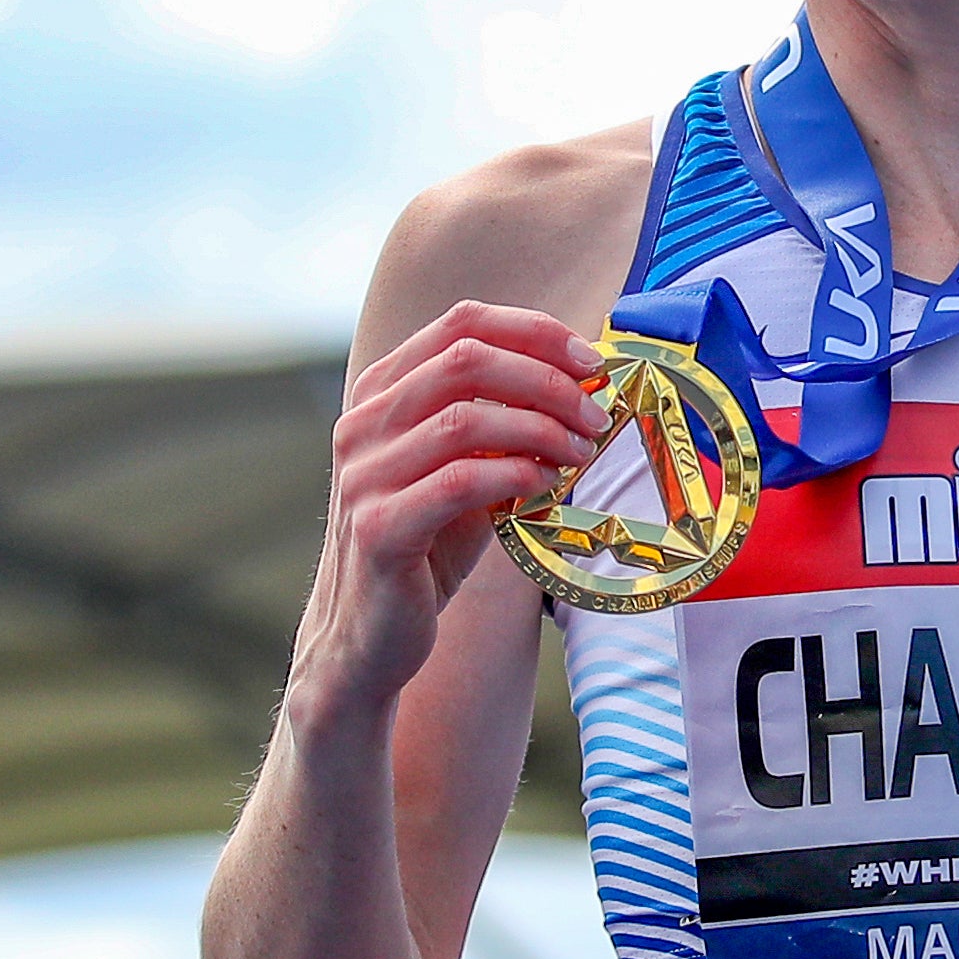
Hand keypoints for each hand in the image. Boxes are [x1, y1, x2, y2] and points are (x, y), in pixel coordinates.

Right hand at [296, 301, 607, 717]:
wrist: (369, 634)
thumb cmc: (426, 546)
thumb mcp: (463, 471)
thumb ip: (501, 426)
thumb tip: (584, 390)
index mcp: (382, 393)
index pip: (460, 324)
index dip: (534, 332)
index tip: (590, 360)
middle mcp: (363, 423)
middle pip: (466, 361)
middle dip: (547, 380)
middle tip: (595, 412)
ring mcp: (364, 475)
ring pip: (464, 419)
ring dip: (540, 429)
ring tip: (581, 451)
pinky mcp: (379, 528)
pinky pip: (459, 482)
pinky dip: (516, 475)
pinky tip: (547, 484)